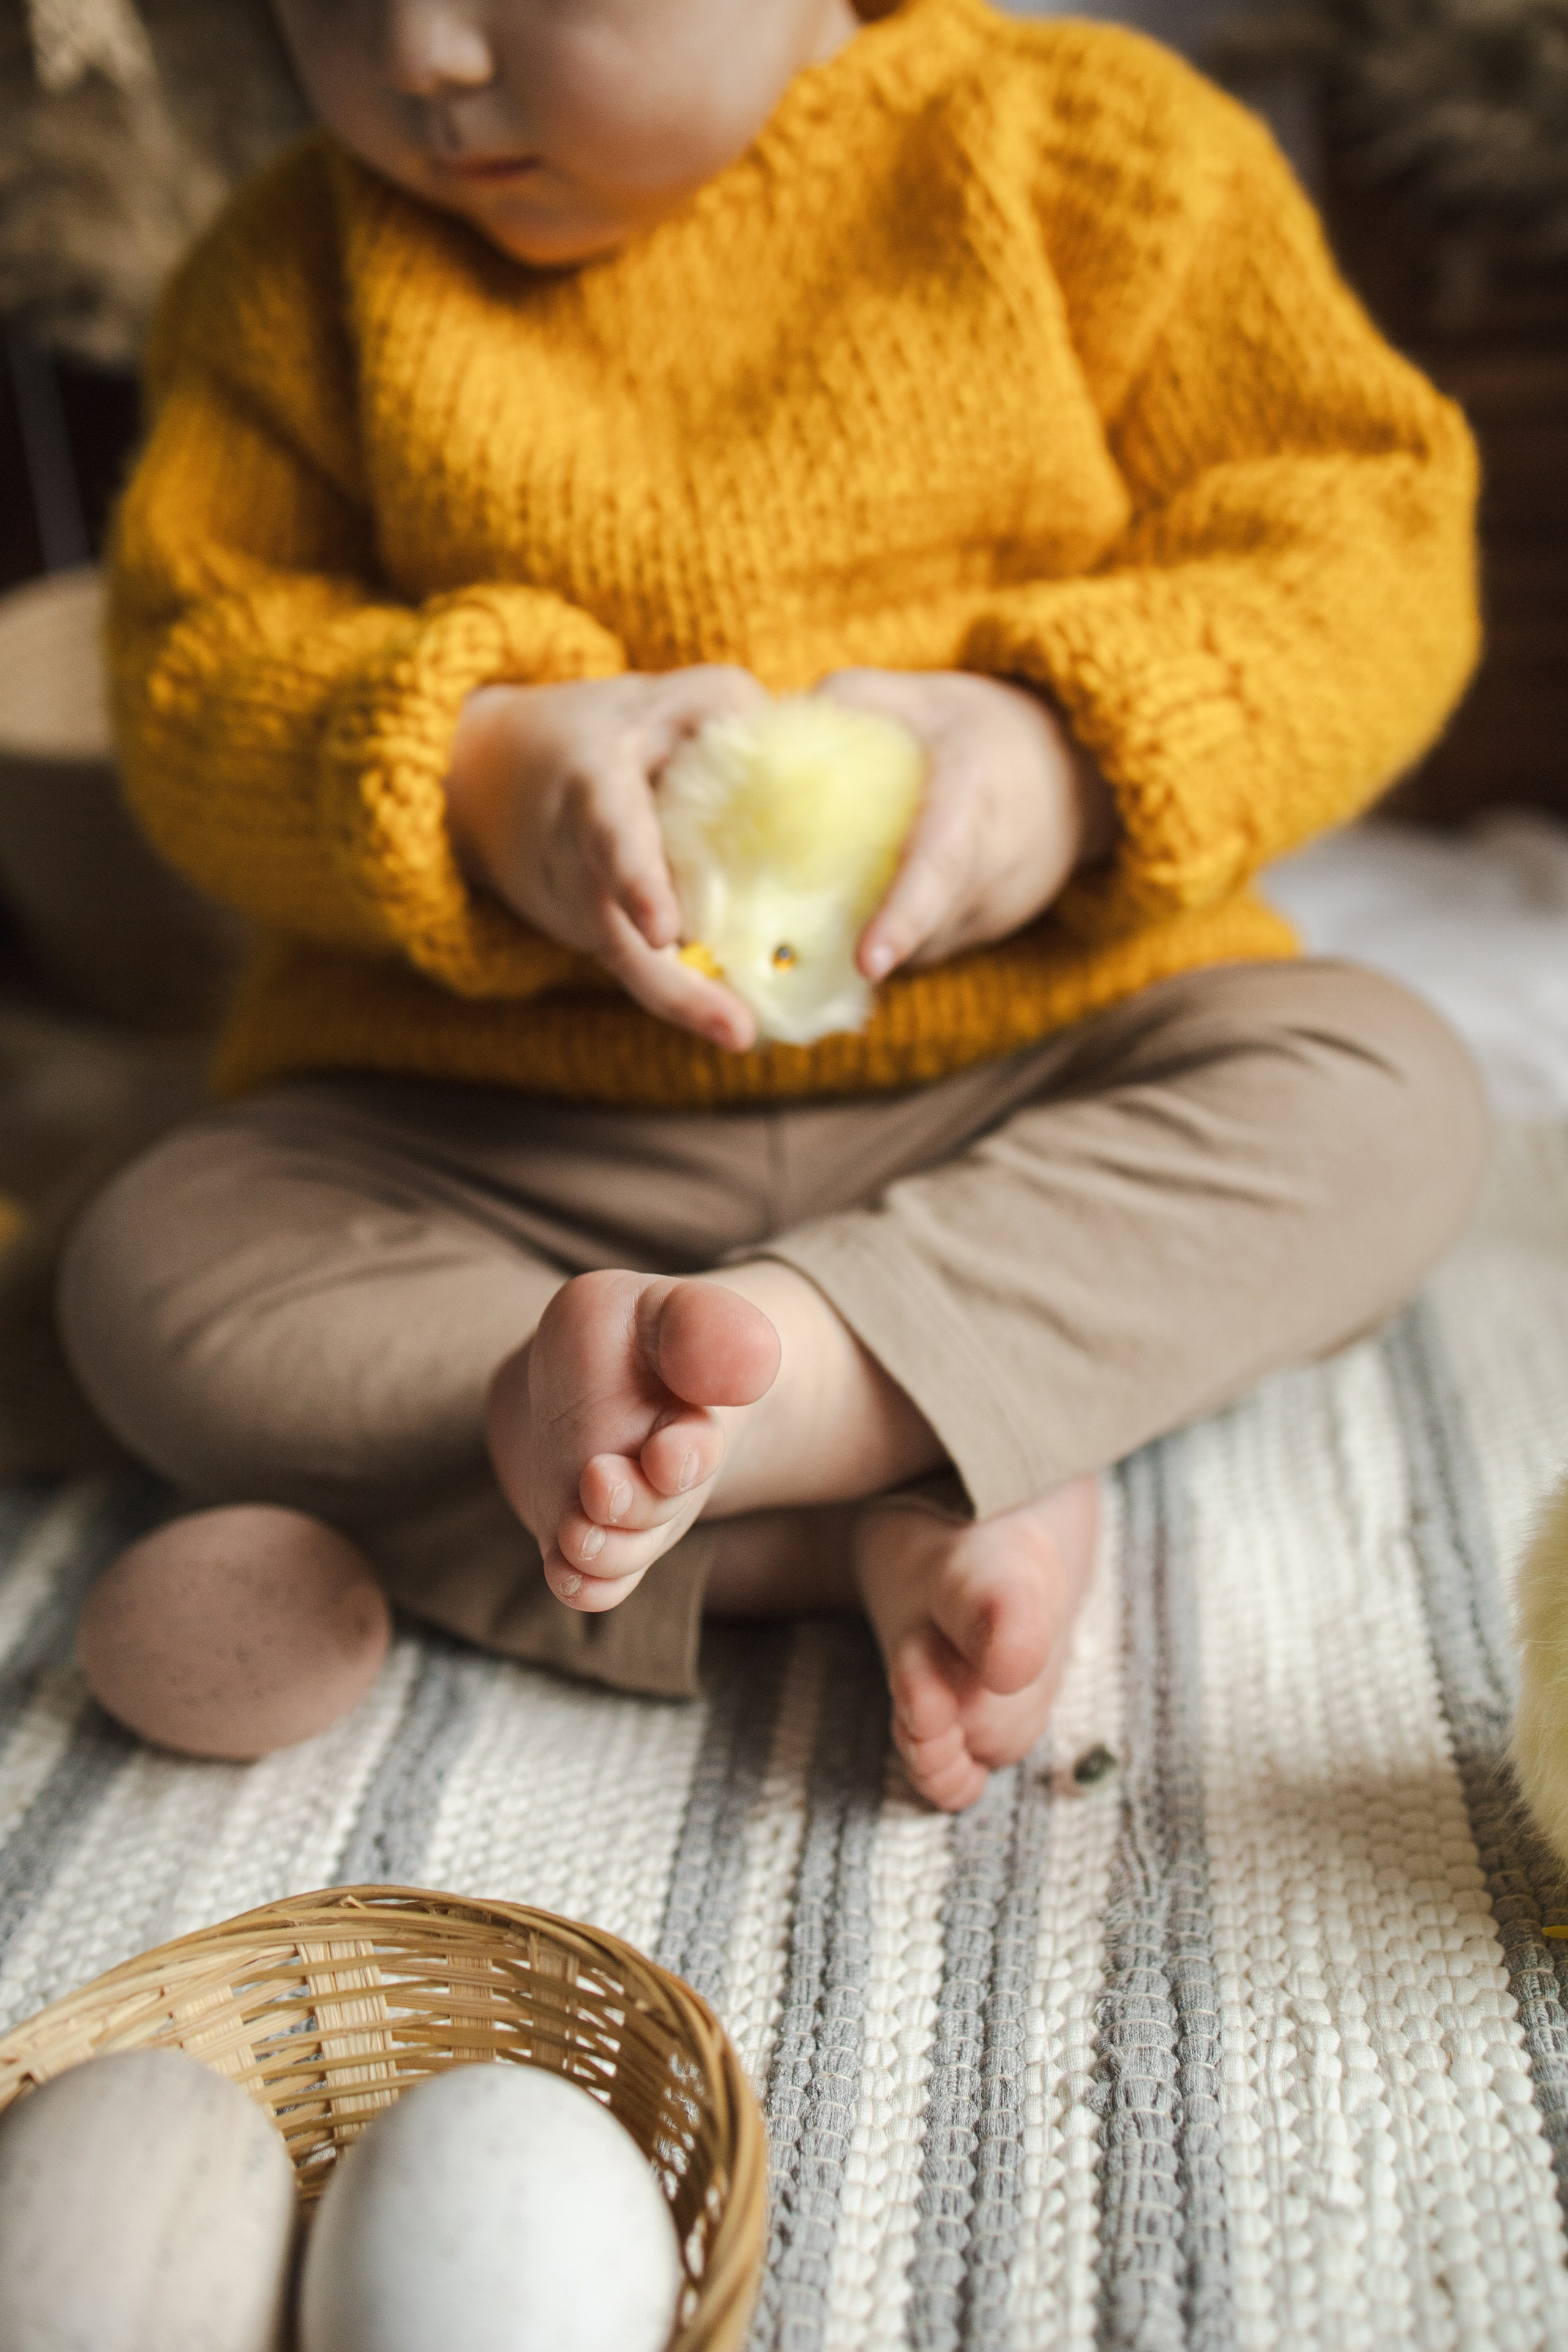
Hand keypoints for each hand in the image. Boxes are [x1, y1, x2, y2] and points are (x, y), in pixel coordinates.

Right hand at [445, 667, 768, 1048]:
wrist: (501, 776)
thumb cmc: (609, 730)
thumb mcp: (667, 698)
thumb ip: (733, 713)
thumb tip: (808, 753)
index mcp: (591, 789)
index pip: (610, 835)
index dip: (635, 881)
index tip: (661, 931)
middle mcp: (576, 861)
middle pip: (617, 939)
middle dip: (675, 991)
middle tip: (739, 1032)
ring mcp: (581, 912)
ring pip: (631, 970)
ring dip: (687, 1006)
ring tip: (744, 1035)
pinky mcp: (600, 941)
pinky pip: (645, 972)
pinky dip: (688, 998)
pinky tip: (738, 1021)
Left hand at [813, 669, 1115, 980]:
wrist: (1078, 776)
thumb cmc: (989, 732)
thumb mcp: (930, 698)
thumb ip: (856, 699)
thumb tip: (770, 724)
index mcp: (975, 808)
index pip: (941, 869)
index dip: (904, 918)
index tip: (869, 962)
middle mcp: (991, 875)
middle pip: (919, 930)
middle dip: (857, 940)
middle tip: (794, 948)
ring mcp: (989, 915)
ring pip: (913, 949)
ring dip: (862, 940)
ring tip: (818, 917)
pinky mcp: (978, 937)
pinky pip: (921, 952)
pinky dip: (884, 941)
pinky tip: (853, 915)